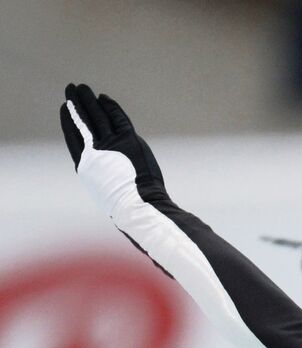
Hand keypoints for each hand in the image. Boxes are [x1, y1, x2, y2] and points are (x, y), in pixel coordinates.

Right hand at [60, 83, 168, 217]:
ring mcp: (111, 145)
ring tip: (81, 87)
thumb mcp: (103, 189)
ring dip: (89, 100)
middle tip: (70, 89)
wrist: (138, 207)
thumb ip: (101, 171)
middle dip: (76, 104)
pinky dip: (110, 107)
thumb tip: (106, 164)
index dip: (68, 121)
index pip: (74, 137)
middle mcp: (94, 152)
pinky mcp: (129, 140)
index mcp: (85, 166)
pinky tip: (103, 98)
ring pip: (97, 116)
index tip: (65, 107)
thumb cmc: (124, 205)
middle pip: (82, 122)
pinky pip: (118, 119)